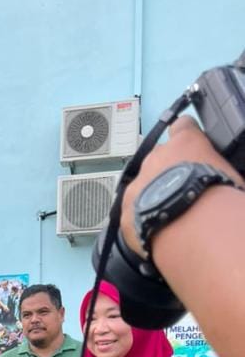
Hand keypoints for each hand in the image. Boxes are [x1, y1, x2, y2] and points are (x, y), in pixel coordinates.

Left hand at [121, 116, 244, 254]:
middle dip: (167, 171)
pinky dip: (142, 220)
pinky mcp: (126, 213)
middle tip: (183, 189)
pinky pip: (132, 214)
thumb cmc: (218, 198)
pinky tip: (156, 230)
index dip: (186, 136)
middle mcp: (156, 158)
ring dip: (152, 195)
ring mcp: (137, 185)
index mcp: (185, 143)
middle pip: (158, 158)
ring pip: (141, 186)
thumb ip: (218, 166)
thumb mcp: (228, 174)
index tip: (189, 145)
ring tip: (169, 213)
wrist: (194, 230)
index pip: (183, 126)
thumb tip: (221, 172)